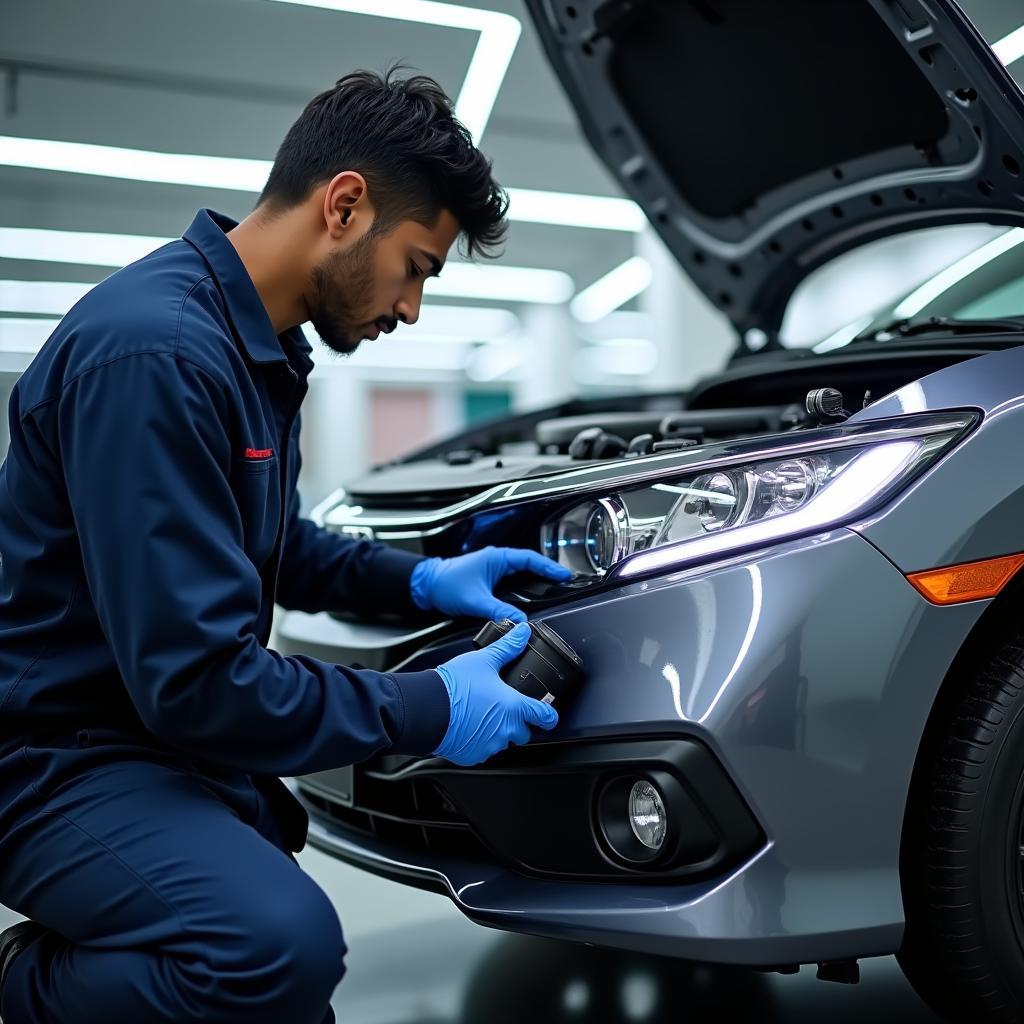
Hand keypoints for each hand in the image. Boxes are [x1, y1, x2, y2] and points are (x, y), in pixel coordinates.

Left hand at [410, 546, 570, 622]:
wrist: (427, 586)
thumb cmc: (446, 585)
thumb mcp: (475, 601)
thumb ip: (498, 611)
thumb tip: (518, 621)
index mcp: (496, 558)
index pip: (529, 559)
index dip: (548, 567)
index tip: (563, 575)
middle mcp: (497, 561)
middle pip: (529, 565)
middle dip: (547, 572)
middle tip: (565, 580)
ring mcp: (494, 569)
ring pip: (521, 572)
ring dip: (536, 578)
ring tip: (554, 586)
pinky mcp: (490, 579)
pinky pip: (513, 580)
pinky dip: (524, 585)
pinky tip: (531, 594)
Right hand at [432, 622, 558, 765]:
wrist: (426, 708)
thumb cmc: (454, 686)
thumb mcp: (484, 660)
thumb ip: (507, 648)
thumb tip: (522, 633)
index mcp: (513, 707)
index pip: (545, 717)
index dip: (549, 715)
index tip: (549, 715)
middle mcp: (505, 730)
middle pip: (524, 733)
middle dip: (518, 723)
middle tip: (503, 709)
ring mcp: (489, 746)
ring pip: (502, 742)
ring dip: (497, 732)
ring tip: (481, 715)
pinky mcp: (472, 755)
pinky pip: (483, 751)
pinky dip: (479, 741)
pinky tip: (468, 726)